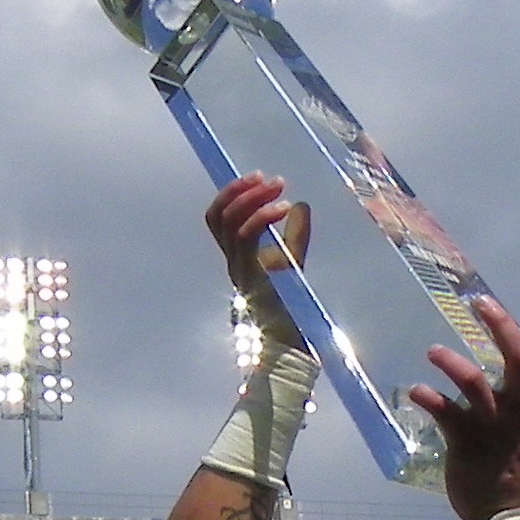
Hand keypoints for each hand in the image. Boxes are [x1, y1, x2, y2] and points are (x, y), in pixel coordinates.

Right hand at [203, 172, 311, 349]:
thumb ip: (295, 233)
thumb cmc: (291, 307)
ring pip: (230, 222)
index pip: (218, 219)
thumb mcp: (293, 261)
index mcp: (237, 257)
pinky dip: (263, 216)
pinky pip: (246, 236)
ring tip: (279, 188)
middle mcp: (232, 262)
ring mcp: (239, 269)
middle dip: (240, 190)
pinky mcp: (250, 275)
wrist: (290, 341)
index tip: (259, 178)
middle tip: (269, 179)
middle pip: (218, 216)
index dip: (232, 193)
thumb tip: (301, 205)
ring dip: (253, 198)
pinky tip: (285, 208)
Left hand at [409, 293, 519, 519]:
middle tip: (480, 303)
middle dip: (501, 325)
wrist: (504, 519)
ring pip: (475, 382)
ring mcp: (491, 426)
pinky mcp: (464, 442)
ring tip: (433, 352)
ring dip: (452, 362)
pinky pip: (445, 414)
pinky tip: (415, 391)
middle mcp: (518, 411)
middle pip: (517, 358)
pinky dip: (428, 399)